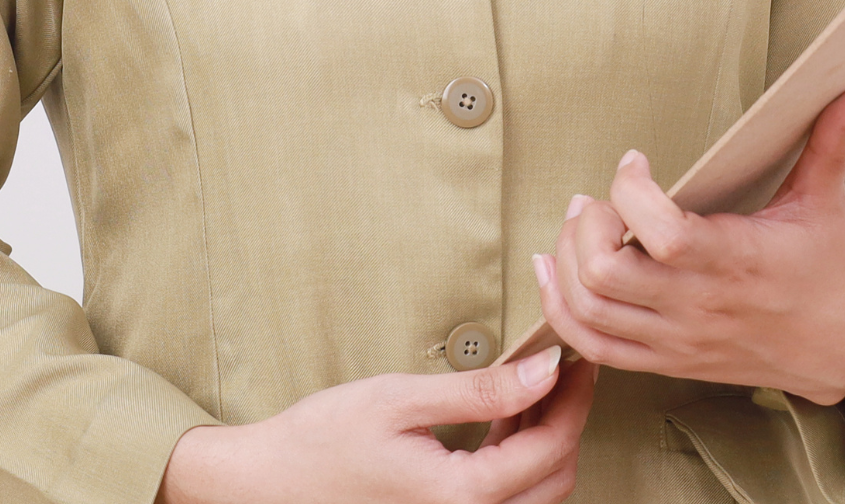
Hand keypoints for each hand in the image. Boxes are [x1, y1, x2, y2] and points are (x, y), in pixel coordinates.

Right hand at [155, 349, 595, 503]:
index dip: (575, 397)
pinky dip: (515, 459)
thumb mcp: (400, 399)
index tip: (577, 354)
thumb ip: (481, 390)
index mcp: (460, 498)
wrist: (267, 486)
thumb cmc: (321, 441)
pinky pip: (505, 499)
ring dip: (542, 440)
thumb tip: (547, 368)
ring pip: (537, 494)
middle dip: (566, 419)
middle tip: (559, 364)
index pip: (551, 447)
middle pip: (555, 477)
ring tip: (528, 386)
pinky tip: (501, 418)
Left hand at [534, 86, 844, 406]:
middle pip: (605, 273)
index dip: (629, 191)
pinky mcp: (668, 361)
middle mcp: (699, 304)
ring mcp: (679, 339)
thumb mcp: (825, 202)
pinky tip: (555, 273)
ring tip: (578, 227)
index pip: (660, 234)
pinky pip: (594, 347)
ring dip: (566, 263)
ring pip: (589, 311)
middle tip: (597, 200)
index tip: (634, 162)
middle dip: (586, 225)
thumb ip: (830, 141)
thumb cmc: (828, 269)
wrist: (843, 349)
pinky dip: (562, 311)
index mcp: (735, 260)